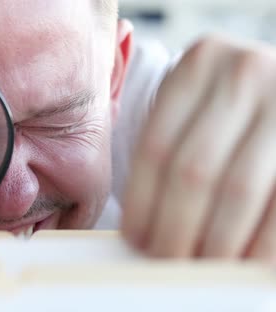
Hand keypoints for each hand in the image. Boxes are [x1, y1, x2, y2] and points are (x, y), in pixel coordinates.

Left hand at [121, 36, 275, 260]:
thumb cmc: (228, 102)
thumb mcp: (194, 100)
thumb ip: (170, 146)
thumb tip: (144, 230)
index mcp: (199, 64)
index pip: (155, 147)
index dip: (142, 203)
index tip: (135, 239)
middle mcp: (244, 73)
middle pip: (193, 172)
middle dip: (175, 229)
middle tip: (166, 261)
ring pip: (237, 190)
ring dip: (215, 242)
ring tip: (199, 266)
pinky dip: (261, 242)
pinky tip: (244, 263)